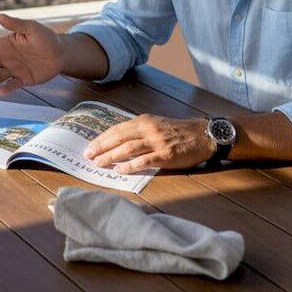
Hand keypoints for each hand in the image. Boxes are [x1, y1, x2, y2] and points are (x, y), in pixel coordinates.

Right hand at [0, 14, 65, 94]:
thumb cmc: (45, 37)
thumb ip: (16, 24)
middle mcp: (6, 58)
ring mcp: (14, 69)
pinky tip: (1, 92)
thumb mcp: (31, 28)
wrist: (61, 53)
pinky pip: (13, 84)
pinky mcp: (23, 79)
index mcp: (5, 44)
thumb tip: (0, 16)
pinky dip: (7, 88)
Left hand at [84, 115, 214, 172]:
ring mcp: (157, 142)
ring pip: (128, 149)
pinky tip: (120, 170)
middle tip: (88, 156)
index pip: (117, 129)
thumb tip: (117, 140)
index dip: (102, 138)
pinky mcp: (166, 155)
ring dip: (111, 156)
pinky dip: (130, 166)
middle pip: (119, 138)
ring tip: (99, 164)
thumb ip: (138, 130)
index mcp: (143, 121)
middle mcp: (148, 129)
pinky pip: (144, 160)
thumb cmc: (178, 131)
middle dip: (101, 147)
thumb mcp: (155, 124)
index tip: (90, 146)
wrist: (203, 134)